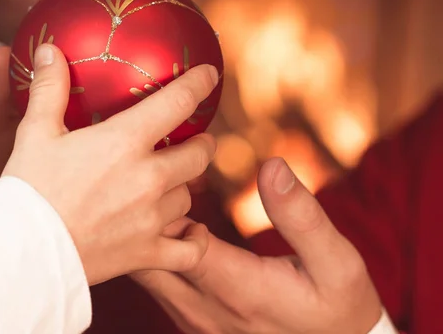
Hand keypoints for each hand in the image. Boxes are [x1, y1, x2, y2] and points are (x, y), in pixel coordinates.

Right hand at [2, 43, 217, 284]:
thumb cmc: (28, 187)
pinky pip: (190, 251)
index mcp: (125, 141)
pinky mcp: (146, 253)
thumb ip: (49, 88)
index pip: (178, 102)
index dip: (199, 84)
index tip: (209, 74)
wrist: (19, 252)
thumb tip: (49, 49)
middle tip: (194, 137)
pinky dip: (195, 241)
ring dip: (185, 184)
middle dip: (202, 141)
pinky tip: (193, 232)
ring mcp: (151, 218)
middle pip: (200, 153)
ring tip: (174, 179)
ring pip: (190, 195)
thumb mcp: (36, 131)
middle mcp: (149, 177)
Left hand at [135, 158, 383, 333]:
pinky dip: (157, 252)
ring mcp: (192, 319)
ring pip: (145, 274)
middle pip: (145, 258)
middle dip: (147, 215)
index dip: (168, 204)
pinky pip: (158, 285)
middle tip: (168, 180)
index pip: (175, 242)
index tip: (182, 174)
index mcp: (236, 289)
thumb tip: (272, 166)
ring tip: (171, 197)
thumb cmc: (338, 310)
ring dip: (150, 233)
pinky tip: (177, 227)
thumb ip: (302, 216)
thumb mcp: (337, 262)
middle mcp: (202, 309)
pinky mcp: (191, 320)